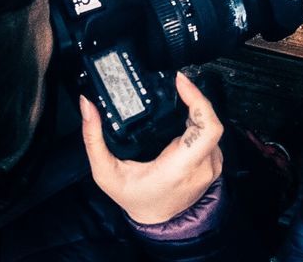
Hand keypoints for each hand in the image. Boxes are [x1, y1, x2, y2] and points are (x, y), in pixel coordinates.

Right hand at [81, 73, 224, 224]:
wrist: (155, 219)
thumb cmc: (133, 197)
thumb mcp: (105, 172)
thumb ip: (93, 139)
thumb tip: (88, 106)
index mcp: (179, 168)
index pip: (207, 128)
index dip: (199, 100)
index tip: (182, 83)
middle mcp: (201, 167)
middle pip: (211, 122)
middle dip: (195, 99)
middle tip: (177, 85)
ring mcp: (211, 167)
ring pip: (212, 128)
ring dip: (198, 111)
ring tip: (179, 98)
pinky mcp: (214, 165)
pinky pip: (212, 136)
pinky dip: (200, 123)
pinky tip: (185, 118)